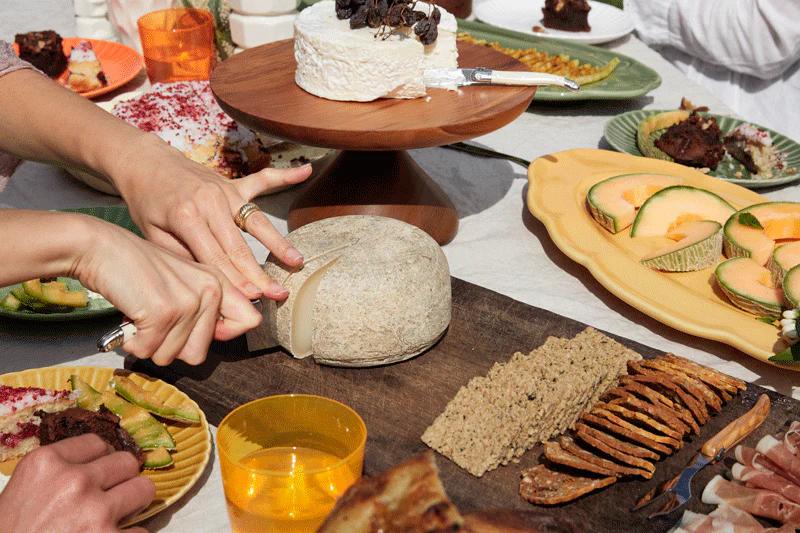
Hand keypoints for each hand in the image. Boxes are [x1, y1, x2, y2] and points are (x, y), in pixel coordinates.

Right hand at [0, 434, 153, 531]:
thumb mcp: (23, 491)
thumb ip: (56, 474)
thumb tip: (95, 467)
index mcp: (46, 463)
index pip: (96, 443)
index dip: (100, 460)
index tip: (98, 472)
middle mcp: (73, 481)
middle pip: (126, 461)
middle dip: (121, 478)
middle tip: (111, 494)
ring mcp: (96, 511)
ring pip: (144, 488)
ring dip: (134, 503)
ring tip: (118, 514)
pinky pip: (142, 529)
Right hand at [76, 217, 260, 364]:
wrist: (99, 248)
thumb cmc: (135, 269)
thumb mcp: (181, 282)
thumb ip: (205, 306)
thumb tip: (224, 334)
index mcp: (217, 282)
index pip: (249, 320)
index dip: (222, 335)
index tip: (192, 330)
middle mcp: (209, 290)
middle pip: (199, 353)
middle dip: (171, 347)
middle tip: (155, 322)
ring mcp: (188, 301)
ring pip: (172, 356)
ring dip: (149, 345)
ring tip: (141, 316)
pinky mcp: (163, 312)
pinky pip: (149, 351)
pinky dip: (133, 343)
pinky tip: (129, 320)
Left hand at [113, 135, 311, 301]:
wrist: (145, 162)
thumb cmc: (147, 203)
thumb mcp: (152, 234)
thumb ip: (182, 257)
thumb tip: (209, 286)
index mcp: (186, 217)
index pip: (215, 258)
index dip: (234, 281)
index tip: (251, 300)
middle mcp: (210, 202)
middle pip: (239, 246)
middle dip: (259, 274)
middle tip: (277, 294)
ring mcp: (224, 190)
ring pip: (256, 221)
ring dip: (278, 243)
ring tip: (297, 261)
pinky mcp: (233, 184)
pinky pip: (262, 181)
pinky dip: (286, 175)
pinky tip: (306, 171)